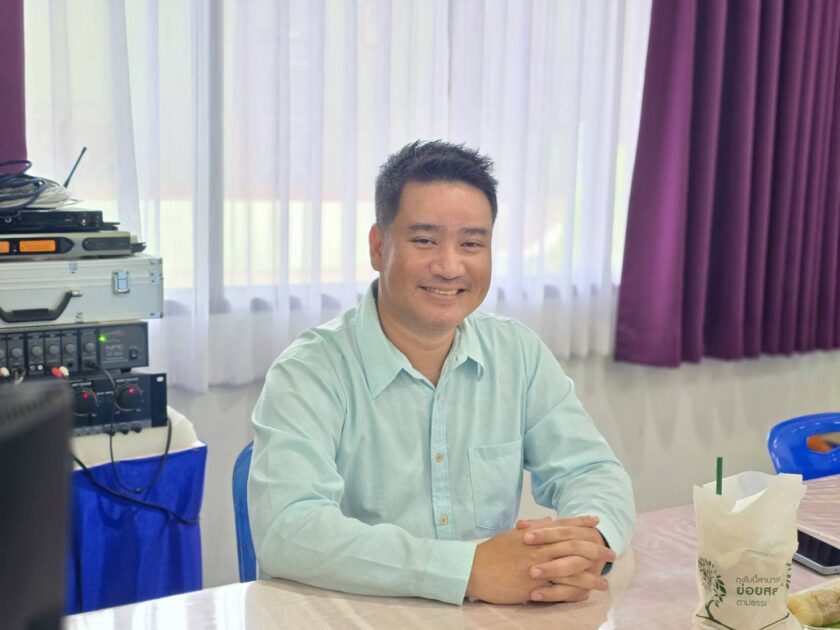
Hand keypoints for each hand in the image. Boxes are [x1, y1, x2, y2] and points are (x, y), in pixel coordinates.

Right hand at [465, 516, 614, 604]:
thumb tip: (549, 521)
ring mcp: (538, 566)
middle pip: (574, 546)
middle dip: (595, 549)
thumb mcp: (512, 535)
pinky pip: (560, 588)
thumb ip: (533, 528)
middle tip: (610, 553)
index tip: (596, 522)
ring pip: (572, 569)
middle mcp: (539, 548)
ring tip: (604, 581)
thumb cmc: (491, 552)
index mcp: (534, 534)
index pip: (563, 526)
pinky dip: (575, 591)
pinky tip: (586, 594)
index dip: (581, 523)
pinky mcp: (534, 585)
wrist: (474, 568)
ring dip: (591, 575)